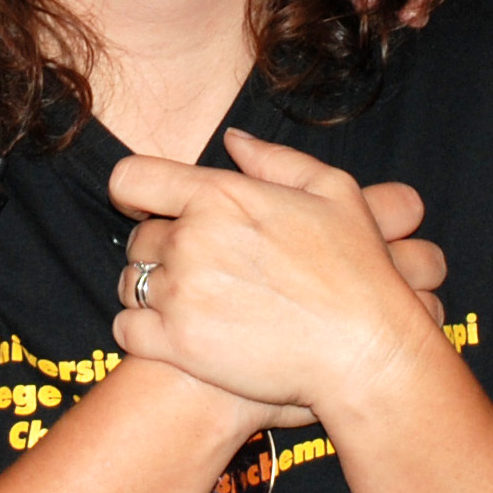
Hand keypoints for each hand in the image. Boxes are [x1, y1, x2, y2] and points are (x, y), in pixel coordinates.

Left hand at [108, 131, 446, 420]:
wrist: (366, 351)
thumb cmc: (358, 271)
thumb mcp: (333, 192)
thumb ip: (275, 159)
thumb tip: (232, 140)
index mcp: (219, 195)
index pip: (131, 179)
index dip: (134, 193)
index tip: (148, 209)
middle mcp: (190, 239)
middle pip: (137, 238)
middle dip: (161, 250)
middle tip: (202, 271)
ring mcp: (180, 294)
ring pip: (130, 285)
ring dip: (152, 293)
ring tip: (196, 305)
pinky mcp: (177, 344)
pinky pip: (126, 330)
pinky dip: (144, 333)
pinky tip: (180, 336)